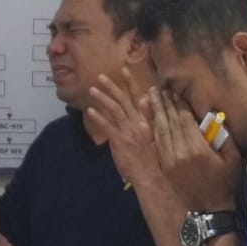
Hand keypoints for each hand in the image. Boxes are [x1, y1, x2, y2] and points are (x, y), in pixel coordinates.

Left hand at [85, 69, 160, 187]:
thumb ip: (149, 116)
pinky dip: (98, 117)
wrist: (152, 175)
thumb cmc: (154, 158)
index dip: (130, 82)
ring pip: (114, 109)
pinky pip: (107, 126)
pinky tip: (90, 111)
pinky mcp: (119, 140)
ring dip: (102, 98)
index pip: (138, 96)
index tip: (123, 69)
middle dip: (112, 86)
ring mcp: (128, 130)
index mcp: (147, 119)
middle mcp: (138, 121)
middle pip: (124, 99)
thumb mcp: (156, 134)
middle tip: (100, 76)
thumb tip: (145, 99)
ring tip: (92, 90)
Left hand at [150, 87, 243, 211]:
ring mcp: (169, 160)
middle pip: (169, 122)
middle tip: (158, 87)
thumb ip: (225, 137)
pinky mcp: (165, 167)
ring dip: (156, 112)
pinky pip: (157, 143)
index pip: (185, 119)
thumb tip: (215, 117)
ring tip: (151, 97)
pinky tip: (152, 119)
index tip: (175, 89)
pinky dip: (154, 129)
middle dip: (164, 103)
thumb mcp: (234, 159)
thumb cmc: (225, 184)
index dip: (179, 103)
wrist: (208, 211)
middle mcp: (179, 152)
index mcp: (197, 149)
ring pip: (160, 131)